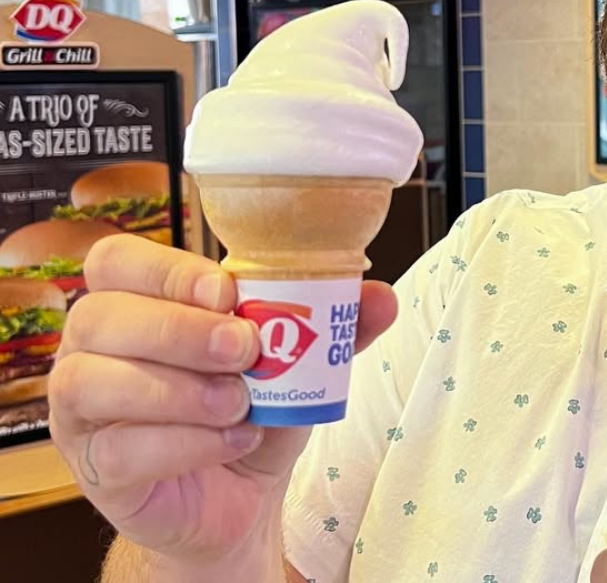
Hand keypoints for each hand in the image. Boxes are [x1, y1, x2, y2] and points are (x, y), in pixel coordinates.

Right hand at [48, 234, 397, 565]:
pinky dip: (186, 443)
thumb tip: (378, 296)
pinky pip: (121, 447)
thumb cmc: (250, 408)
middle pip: (101, 315)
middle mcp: (93, 348)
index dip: (165, 269)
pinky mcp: (94, 466)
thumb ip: (333, 325)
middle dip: (180, 330)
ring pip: (94, 381)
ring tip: (241, 402)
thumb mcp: (296, 361)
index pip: (117, 261)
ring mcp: (80, 410)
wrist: (239, 493)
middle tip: (245, 349)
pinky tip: (232, 439)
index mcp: (135, 301)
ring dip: (180, 389)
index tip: (225, 290)